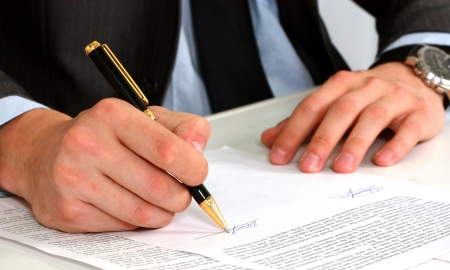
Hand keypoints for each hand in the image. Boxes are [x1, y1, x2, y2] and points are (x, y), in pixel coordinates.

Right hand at [0, 98, 210, 231]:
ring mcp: (74, 179)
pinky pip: (122, 226)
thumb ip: (181, 128)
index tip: (197, 173)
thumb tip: (198, 148)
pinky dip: (138, 220)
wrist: (44, 153)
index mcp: (112, 115)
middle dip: (181, 196)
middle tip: (181, 192)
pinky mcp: (68, 210)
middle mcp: (87, 144)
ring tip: (161, 201)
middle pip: (159, 187)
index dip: (193, 168)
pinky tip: (131, 204)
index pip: (168, 150)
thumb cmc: (103, 136)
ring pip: (142, 213)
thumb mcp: (144, 118)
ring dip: (163, 212)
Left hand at [261, 62, 445, 172]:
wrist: (414, 79)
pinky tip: (381, 161)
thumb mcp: (334, 103)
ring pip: (371, 118)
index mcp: (341, 85)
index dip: (293, 131)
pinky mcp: (418, 113)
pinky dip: (394, 146)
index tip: (280, 155)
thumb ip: (303, 122)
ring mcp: (393, 98)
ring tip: (341, 168)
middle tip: (308, 166)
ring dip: (354, 144)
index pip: (312, 107)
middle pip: (340, 111)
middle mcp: (366, 88)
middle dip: (321, 140)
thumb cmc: (367, 96)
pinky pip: (407, 129)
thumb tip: (269, 139)